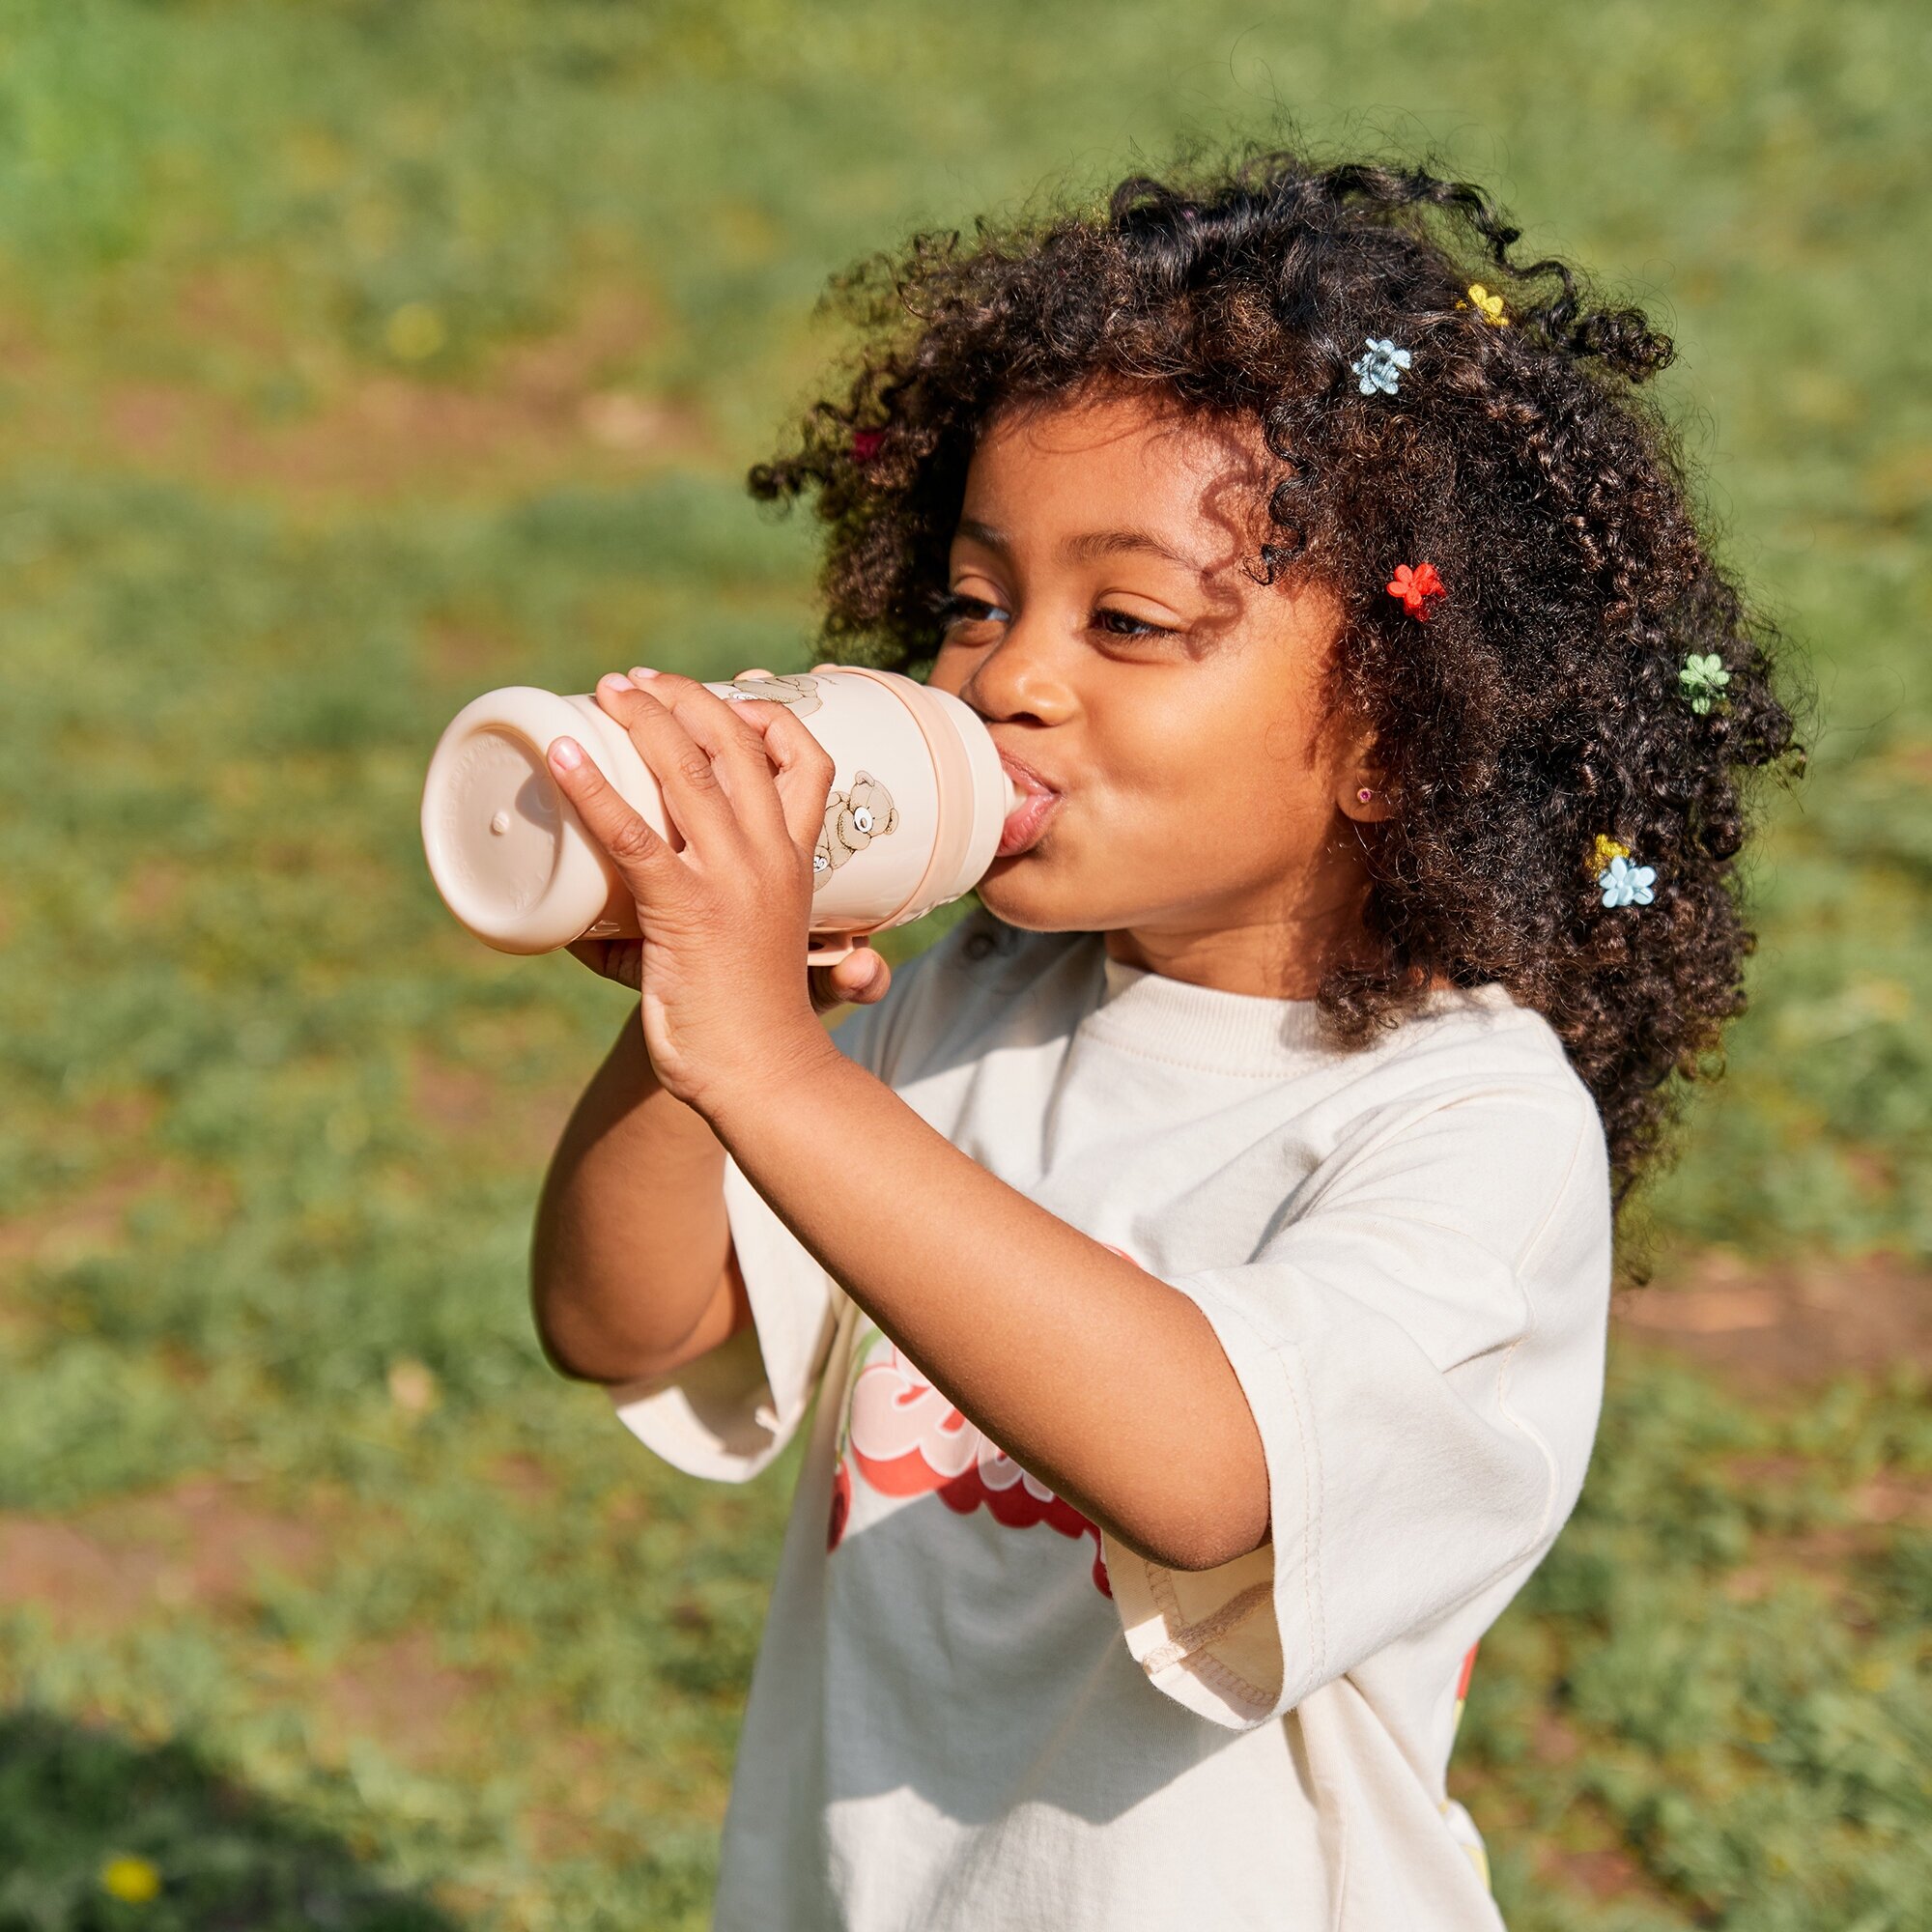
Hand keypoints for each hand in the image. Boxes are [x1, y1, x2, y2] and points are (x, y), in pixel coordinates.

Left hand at [546, 669, 889, 1111]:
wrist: (763, 1077)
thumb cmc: (742, 1020)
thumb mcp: (723, 956)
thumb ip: (653, 935)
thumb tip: (567, 930)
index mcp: (793, 861)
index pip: (807, 762)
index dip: (770, 715)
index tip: (728, 692)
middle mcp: (769, 858)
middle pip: (739, 745)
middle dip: (687, 696)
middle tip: (635, 681)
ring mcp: (730, 881)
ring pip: (689, 771)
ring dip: (645, 718)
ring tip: (606, 690)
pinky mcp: (685, 912)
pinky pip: (633, 836)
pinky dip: (592, 792)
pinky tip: (561, 760)